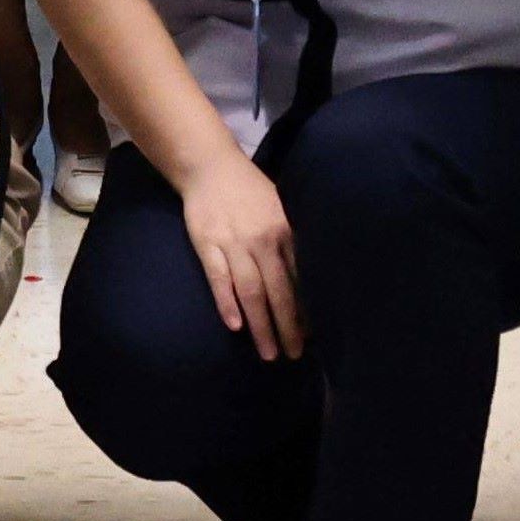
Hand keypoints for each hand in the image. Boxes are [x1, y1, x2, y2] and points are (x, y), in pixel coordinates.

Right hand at [173, 148, 303, 357]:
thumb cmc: (249, 189)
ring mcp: (233, 243)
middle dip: (288, 326)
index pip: (299, 278)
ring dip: (261, 325)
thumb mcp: (280, 208)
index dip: (306, 309)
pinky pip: (219, 278)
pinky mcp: (207, 244)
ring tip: (268, 353)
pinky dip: (227, 302)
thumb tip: (309, 276)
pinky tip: (235, 326)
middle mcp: (262, 240)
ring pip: (250, 291)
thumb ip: (292, 239)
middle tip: (294, 355)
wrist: (210, 166)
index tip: (312, 336)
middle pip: (278, 290)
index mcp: (284, 231)